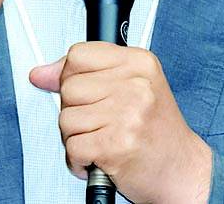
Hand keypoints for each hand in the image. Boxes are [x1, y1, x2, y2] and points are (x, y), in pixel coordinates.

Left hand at [30, 43, 211, 203]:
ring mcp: (127, 114)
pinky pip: (72, 147)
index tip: (84, 91)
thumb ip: (87, 73)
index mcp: (139, 62)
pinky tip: (97, 157)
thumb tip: (40, 73)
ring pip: (66, 118)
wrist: (182, 168)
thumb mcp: (131, 85)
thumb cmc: (156, 128)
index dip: (71, 75)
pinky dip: (77, 159)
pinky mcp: (116, 145)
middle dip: (74, 109)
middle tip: (97, 121)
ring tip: (99, 139)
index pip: (78, 54)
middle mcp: (135, 84)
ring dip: (75, 137)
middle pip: (68, 87)